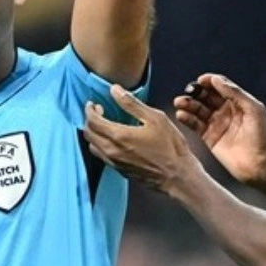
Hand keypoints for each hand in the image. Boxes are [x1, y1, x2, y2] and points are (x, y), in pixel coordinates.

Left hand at [83, 85, 198, 191]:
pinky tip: (112, 139)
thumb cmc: (170, 146)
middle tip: (99, 111)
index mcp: (119, 136)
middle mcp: (112, 151)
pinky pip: (101, 155)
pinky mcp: (120, 170)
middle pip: (88, 133)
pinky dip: (100, 144)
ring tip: (104, 124)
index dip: (89, 110)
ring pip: (92, 146)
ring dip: (93, 133)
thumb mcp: (155, 118)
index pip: (93, 121)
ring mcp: (115, 162)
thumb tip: (114, 90)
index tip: (93, 103)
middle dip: (89, 120)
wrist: (177, 176)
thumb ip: (132, 103)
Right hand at [173, 74, 265, 185]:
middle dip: (196, 92)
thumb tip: (216, 79)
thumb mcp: (253, 110)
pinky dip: (187, 118)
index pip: (220, 86)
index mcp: (238, 102)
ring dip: (188, 104)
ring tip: (180, 102)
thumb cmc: (263, 137)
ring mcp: (217, 124)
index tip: (201, 80)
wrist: (261, 166)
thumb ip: (235, 93)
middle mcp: (226, 111)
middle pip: (206, 96)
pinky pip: (195, 125)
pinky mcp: (209, 138)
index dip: (210, 81)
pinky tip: (182, 115)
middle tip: (189, 91)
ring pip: (198, 109)